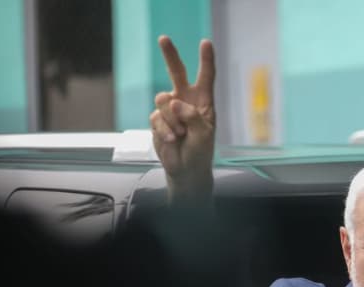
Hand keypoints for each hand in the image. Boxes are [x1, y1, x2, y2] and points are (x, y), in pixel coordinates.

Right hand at [149, 36, 215, 200]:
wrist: (186, 169)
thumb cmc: (201, 152)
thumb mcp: (204, 134)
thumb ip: (192, 116)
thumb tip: (174, 102)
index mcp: (203, 102)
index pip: (206, 78)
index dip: (206, 60)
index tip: (206, 43)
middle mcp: (186, 101)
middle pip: (177, 73)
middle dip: (170, 55)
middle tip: (163, 39)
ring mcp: (170, 110)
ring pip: (163, 100)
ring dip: (171, 119)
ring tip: (180, 134)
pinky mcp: (158, 119)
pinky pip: (156, 117)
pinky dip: (164, 130)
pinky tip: (172, 139)